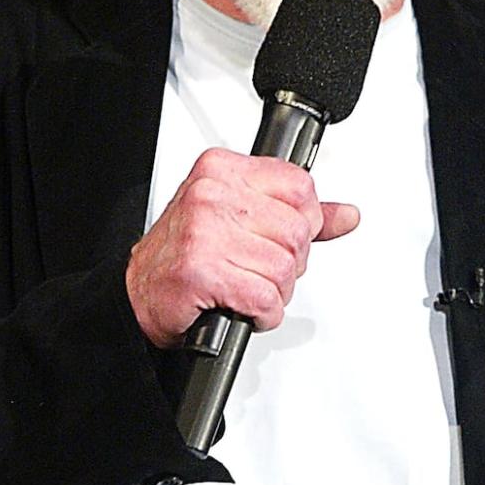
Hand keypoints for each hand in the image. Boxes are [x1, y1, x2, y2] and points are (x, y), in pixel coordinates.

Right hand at [126, 148, 358, 347]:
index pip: (299, 187)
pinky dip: (263, 313)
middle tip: (258, 269)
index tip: (278, 238)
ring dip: (274, 292)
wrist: (138, 295)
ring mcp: (205, 232)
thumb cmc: (185, 256)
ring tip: (245, 287)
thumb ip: (295, 213)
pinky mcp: (203, 272)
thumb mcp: (240, 217)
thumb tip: (346, 215)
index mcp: (221, 170)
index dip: (302, 222)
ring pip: (285, 268)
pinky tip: (244, 307)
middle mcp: (211, 195)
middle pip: (296, 232)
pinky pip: (265, 298)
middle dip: (288, 263)